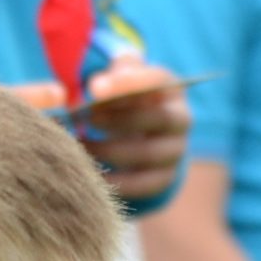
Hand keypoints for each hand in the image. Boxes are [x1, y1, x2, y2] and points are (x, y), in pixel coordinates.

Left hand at [84, 59, 190, 203]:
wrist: (138, 136)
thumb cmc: (122, 100)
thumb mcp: (119, 80)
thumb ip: (110, 76)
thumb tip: (97, 88)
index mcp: (169, 88)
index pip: (158, 80)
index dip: (129, 82)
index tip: (95, 89)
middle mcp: (180, 119)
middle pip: (160, 118)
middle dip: (119, 119)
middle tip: (85, 119)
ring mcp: (175, 151)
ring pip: (148, 153)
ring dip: (110, 150)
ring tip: (80, 146)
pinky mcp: (164, 179)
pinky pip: (142, 184)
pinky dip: (114, 180)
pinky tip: (88, 172)